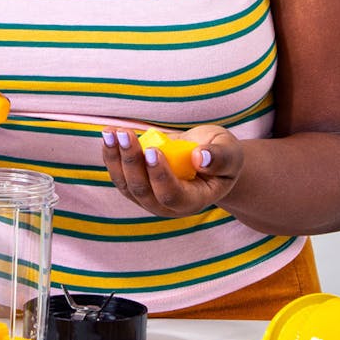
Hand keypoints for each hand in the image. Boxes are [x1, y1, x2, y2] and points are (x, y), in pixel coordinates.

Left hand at [101, 124, 243, 217]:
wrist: (204, 158)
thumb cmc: (220, 155)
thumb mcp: (229, 152)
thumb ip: (220, 157)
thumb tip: (200, 157)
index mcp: (194, 200)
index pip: (172, 195)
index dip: (160, 175)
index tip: (152, 150)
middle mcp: (167, 206)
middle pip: (143, 191)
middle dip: (132, 162)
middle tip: (125, 135)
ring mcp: (148, 198)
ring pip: (126, 184)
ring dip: (115, 158)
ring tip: (111, 133)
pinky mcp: (135, 185)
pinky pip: (118, 174)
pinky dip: (111, 155)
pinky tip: (109, 135)